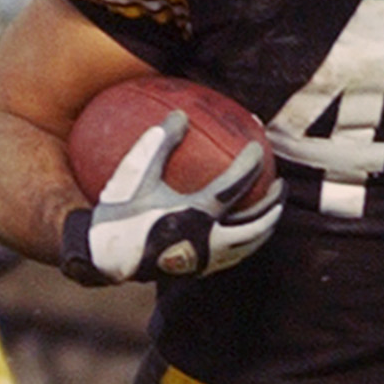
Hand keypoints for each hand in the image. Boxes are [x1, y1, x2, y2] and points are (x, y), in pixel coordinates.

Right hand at [60, 112, 283, 285]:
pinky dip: (245, 241)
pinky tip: (242, 229)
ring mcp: (205, 259)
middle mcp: (207, 240)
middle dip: (271, 204)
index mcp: (194, 214)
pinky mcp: (198, 270)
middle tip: (279, 185)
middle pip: (255, 223)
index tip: (257, 148)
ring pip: (248, 245)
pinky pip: (232, 255)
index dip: (249, 164)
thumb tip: (179, 113)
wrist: (104, 256)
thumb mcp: (135, 174)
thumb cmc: (118, 212)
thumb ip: (159, 143)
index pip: (234, 186)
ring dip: (264, 226)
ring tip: (271, 210)